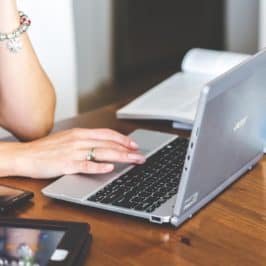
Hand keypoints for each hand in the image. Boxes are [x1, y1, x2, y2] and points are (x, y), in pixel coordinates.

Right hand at [5, 128, 145, 178]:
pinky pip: (85, 165)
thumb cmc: (46, 149)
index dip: (123, 139)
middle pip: (109, 143)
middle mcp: (79, 140)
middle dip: (128, 150)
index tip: (134, 145)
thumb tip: (102, 146)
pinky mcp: (66, 164)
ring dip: (121, 157)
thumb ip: (85, 141)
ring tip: (134, 160)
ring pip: (102, 152)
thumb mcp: (68, 139)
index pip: (107, 134)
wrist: (25, 155)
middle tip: (141, 155)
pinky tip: (110, 168)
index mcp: (80, 133)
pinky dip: (99, 166)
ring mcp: (73, 152)